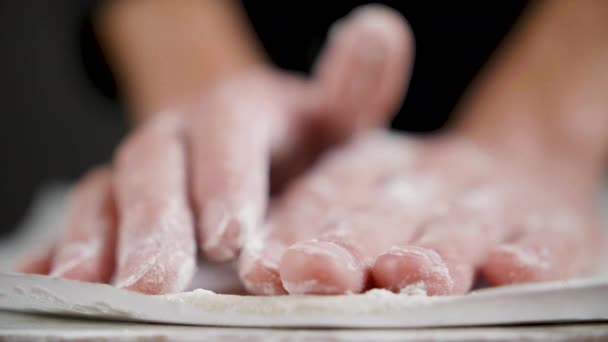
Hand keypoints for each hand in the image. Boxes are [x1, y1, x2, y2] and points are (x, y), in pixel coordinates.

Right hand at [17, 6, 413, 293]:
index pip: (228, 129)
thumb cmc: (303, 141)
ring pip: (108, 192)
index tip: (229, 237)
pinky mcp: (116, 202)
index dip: (225, 178)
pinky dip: (63, 247)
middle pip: (156, 164)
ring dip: (99, 239)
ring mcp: (144, 169)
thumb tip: (380, 30)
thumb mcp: (336, 116)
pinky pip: (84, 217)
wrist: (263, 149)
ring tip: (97, 287)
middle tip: (154, 282)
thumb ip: (354, 87)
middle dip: (154, 222)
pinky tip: (49, 278)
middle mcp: (183, 134)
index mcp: (239, 109)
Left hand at [238, 129, 602, 294]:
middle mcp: (431, 178)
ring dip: (433, 252)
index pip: (329, 196)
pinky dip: (531, 254)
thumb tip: (261, 268)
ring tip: (406, 274)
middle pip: (386, 214)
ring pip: (460, 226)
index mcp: (375, 168)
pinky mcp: (555, 223)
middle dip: (351, 245)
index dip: (298, 230)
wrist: (526, 168)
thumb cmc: (423, 202)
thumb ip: (317, 224)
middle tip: (317, 273)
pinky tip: (511, 269)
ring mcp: (494, 199)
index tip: (266, 267)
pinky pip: (547, 239)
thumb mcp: (370, 196)